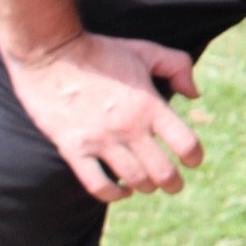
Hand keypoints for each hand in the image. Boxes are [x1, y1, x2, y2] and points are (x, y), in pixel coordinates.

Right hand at [3, 33, 202, 203]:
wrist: (51, 54)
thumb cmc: (102, 52)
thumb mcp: (146, 51)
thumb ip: (178, 67)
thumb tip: (194, 95)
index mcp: (150, 105)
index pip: (185, 143)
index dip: (194, 157)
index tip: (193, 161)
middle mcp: (128, 127)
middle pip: (161, 171)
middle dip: (173, 183)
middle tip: (175, 185)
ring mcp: (100, 140)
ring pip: (133, 179)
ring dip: (146, 187)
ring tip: (149, 186)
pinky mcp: (72, 148)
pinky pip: (96, 184)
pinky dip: (112, 194)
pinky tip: (121, 191)